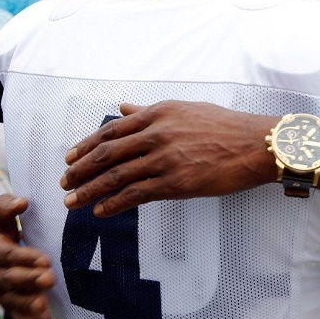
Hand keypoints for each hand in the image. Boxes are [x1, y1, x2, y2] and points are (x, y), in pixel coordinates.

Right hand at [0, 195, 54, 318]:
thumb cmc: (1, 230)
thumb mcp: (1, 214)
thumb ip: (7, 206)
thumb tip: (21, 202)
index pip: (3, 254)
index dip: (21, 257)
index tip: (43, 259)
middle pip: (8, 279)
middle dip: (28, 280)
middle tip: (48, 278)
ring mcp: (0, 290)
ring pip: (11, 300)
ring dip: (27, 304)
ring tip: (42, 305)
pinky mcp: (11, 303)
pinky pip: (18, 317)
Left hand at [60, 101, 277, 216]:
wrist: (255, 144)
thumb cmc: (225, 125)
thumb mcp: (186, 109)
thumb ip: (150, 111)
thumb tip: (123, 108)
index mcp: (159, 113)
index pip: (112, 130)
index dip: (86, 145)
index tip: (70, 157)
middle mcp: (157, 133)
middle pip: (107, 153)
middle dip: (80, 169)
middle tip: (64, 182)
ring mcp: (165, 158)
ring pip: (117, 175)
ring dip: (90, 190)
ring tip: (72, 201)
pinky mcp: (176, 183)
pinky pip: (136, 194)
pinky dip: (114, 203)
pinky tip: (100, 211)